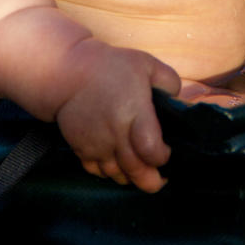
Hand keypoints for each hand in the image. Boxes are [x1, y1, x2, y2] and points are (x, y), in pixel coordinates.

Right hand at [55, 39, 180, 192]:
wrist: (67, 73)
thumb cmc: (111, 66)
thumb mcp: (146, 64)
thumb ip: (168, 81)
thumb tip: (177, 100)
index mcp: (134, 113)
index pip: (151, 150)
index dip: (162, 157)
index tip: (166, 151)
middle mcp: (116, 134)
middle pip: (136, 171)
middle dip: (151, 181)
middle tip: (160, 180)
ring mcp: (97, 145)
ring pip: (117, 175)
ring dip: (131, 178)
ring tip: (141, 172)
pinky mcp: (81, 150)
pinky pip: (98, 172)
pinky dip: (110, 173)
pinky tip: (118, 165)